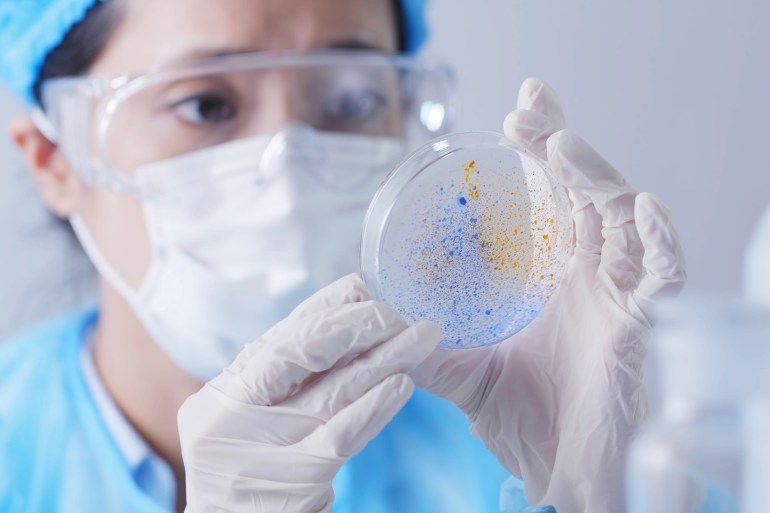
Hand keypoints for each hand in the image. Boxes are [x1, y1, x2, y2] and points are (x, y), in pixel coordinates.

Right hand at [178, 274, 440, 512]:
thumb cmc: (246, 474)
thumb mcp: (249, 419)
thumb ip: (281, 378)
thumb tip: (339, 320)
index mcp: (225, 392)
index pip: (281, 337)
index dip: (323, 308)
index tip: (361, 286)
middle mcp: (234, 413)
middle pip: (301, 354)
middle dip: (355, 325)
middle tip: (397, 310)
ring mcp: (264, 447)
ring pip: (332, 390)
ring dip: (383, 359)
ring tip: (420, 336)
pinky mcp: (297, 481)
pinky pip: (344, 434)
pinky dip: (375, 406)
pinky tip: (402, 384)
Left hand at [411, 78, 685, 512]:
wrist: (558, 471)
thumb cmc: (518, 417)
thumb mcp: (456, 369)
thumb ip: (418, 338)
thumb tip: (367, 309)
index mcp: (546, 275)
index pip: (545, 200)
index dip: (533, 156)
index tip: (508, 121)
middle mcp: (584, 274)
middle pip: (581, 191)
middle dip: (559, 142)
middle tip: (531, 105)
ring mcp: (616, 294)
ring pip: (619, 218)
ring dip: (596, 176)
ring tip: (561, 145)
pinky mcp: (643, 324)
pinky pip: (665, 275)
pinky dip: (662, 240)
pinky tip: (644, 208)